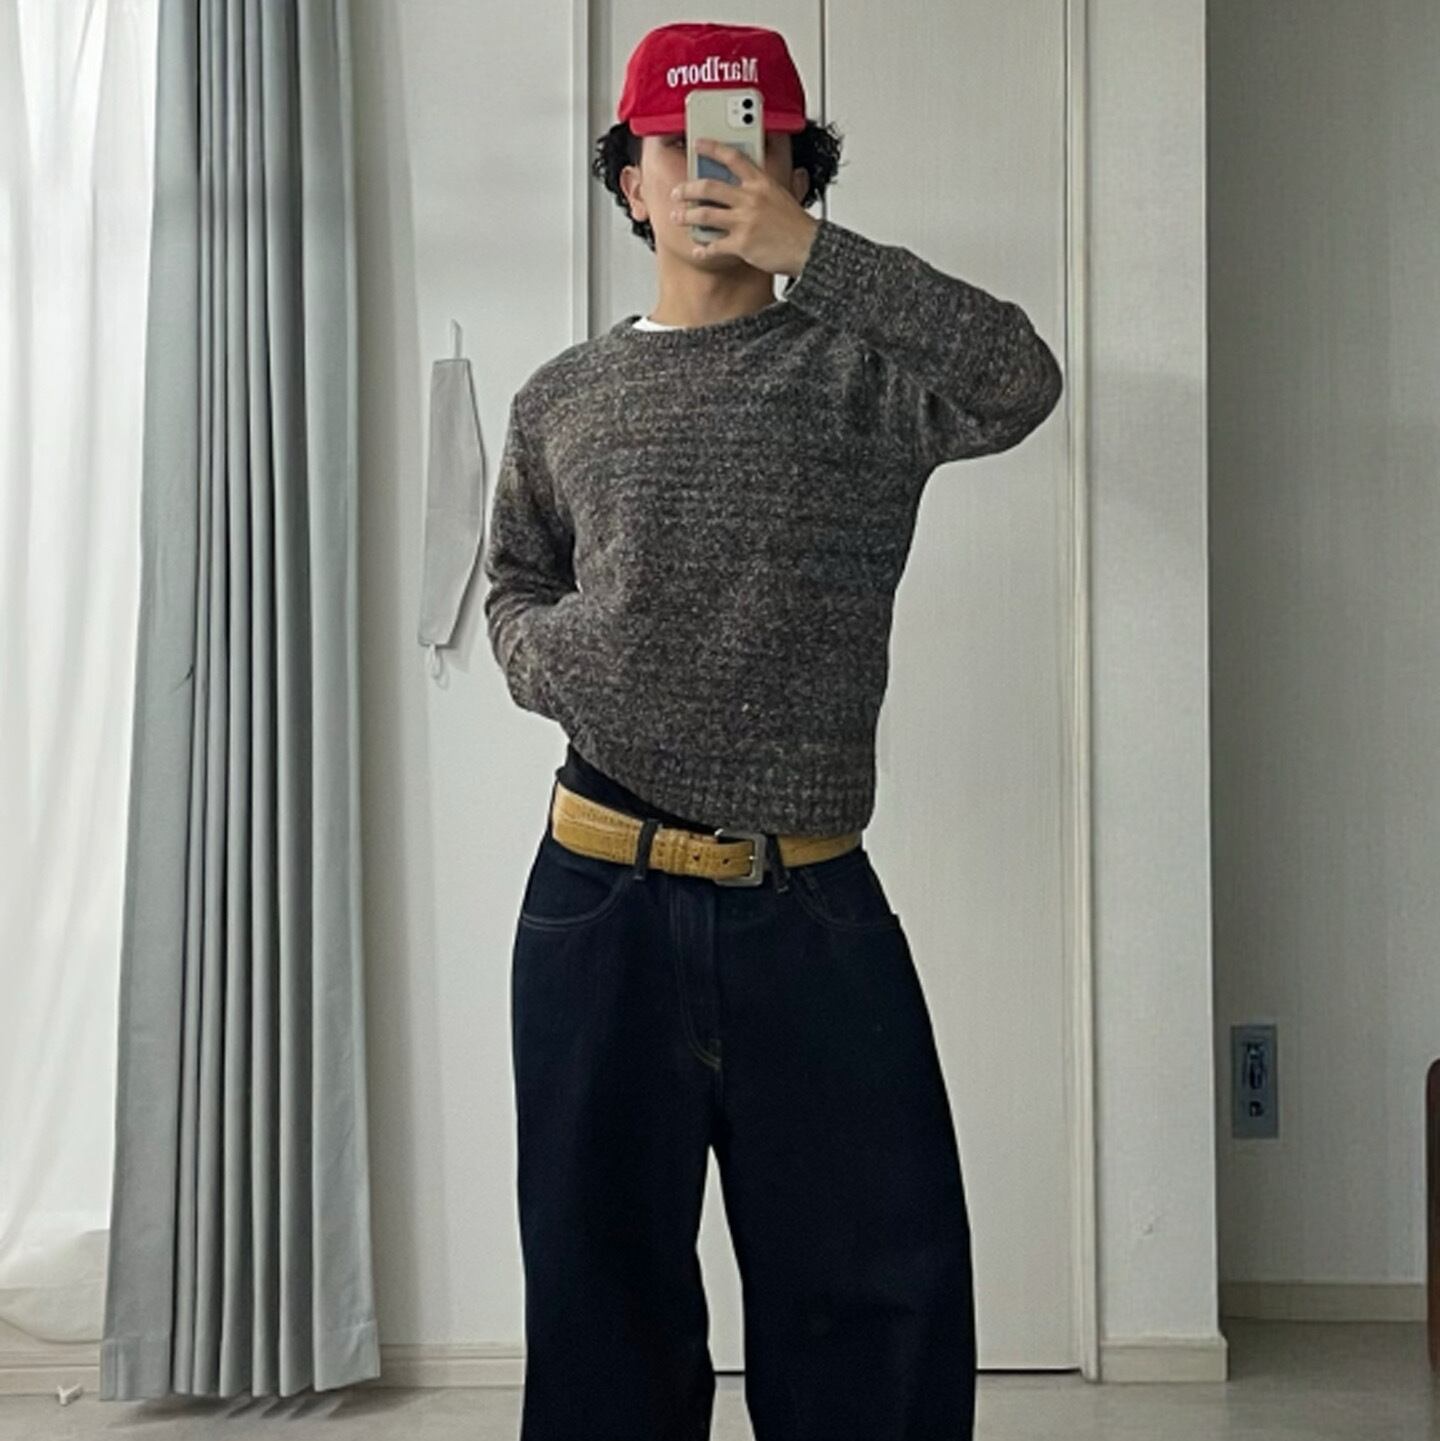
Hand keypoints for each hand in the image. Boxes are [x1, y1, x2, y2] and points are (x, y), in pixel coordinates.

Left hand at [669, 136, 818, 278]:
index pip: (733, 157)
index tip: (697, 143)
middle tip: (678, 192)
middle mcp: (750, 199)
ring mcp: (744, 222)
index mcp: (761, 183)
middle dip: (688, 189)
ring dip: (687, 216)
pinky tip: (698, 249)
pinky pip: (714, 246)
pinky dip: (703, 249)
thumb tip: (784, 165)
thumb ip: (775, 180)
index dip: (712, 148)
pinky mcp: (741, 244)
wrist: (809, 249)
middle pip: (709, 188)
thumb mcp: (787, 193)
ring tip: (678, 217)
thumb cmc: (798, 226)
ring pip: (705, 215)